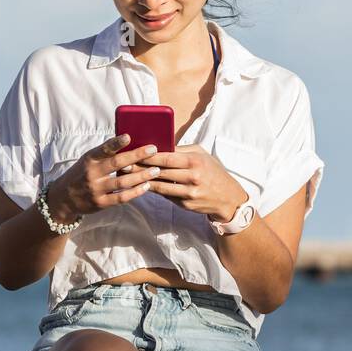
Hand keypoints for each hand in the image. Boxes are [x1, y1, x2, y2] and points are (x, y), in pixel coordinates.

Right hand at [44, 133, 162, 221]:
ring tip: (156, 170)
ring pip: (122, 182)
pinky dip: (136, 192)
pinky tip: (146, 186)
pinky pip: (121, 198)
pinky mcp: (101, 203)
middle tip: (153, 150)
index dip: (116, 143)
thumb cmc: (81, 174)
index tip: (129, 136)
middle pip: (117, 164)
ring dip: (141, 176)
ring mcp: (96, 189)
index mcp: (89, 159)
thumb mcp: (88, 160)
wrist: (64, 198)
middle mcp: (92, 174)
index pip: (103, 149)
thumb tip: (129, 141)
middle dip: (137, 156)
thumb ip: (105, 153)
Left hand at [130, 144, 248, 219]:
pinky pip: (166, 196)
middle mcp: (192, 177)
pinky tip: (141, 186)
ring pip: (160, 186)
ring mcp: (188, 193)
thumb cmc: (213, 171)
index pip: (166, 157)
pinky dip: (154, 190)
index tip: (133, 152)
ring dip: (142, 181)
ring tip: (127, 176)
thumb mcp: (202, 155)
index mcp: (195, 161)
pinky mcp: (185, 205)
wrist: (228, 197)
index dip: (148, 156)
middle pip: (160, 172)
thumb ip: (182, 150)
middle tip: (123, 164)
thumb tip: (160, 145)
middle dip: (140, 168)